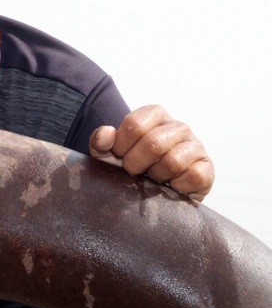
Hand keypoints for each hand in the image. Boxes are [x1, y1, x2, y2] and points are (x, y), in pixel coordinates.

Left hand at [88, 105, 213, 200]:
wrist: (155, 192)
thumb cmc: (132, 166)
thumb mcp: (109, 154)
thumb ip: (100, 142)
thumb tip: (106, 134)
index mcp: (154, 115)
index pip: (134, 124)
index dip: (121, 146)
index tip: (119, 157)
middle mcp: (178, 126)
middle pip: (153, 143)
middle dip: (135, 164)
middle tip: (133, 172)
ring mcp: (195, 146)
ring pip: (172, 161)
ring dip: (156, 176)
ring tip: (153, 178)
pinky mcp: (207, 168)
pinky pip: (192, 176)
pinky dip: (176, 186)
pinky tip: (170, 186)